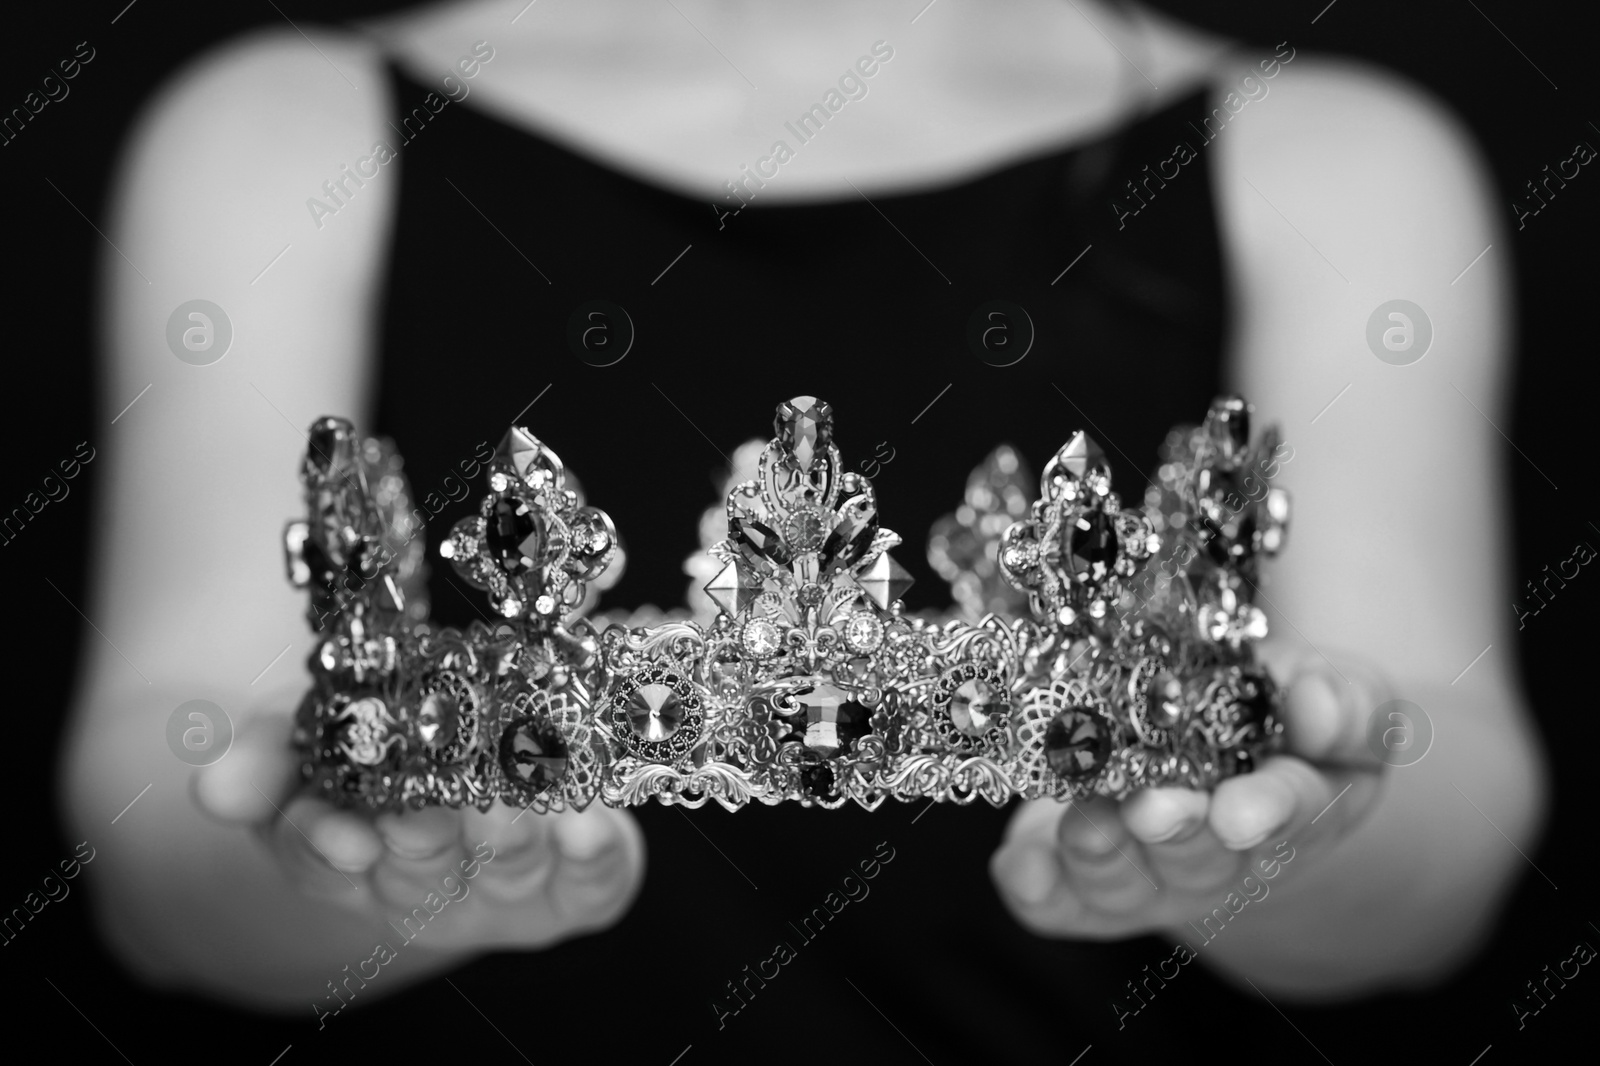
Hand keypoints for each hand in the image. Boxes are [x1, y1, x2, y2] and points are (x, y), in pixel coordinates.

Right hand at [192, 708, 644, 950]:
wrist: (493, 755)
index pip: (322, 862)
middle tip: (425, 815)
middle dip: (423, 848)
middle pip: (421, 879)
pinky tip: (587, 824)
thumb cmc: (390, 744)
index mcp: (353, 858)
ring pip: (509, 877)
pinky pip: (596, 883)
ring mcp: (512, 890)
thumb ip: (266, 756)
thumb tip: (212, 788)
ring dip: (508, 844)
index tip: (336, 830)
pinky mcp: (586, 879)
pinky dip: (593, 857)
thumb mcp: (316, 734)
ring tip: (508, 808)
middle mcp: (432, 888)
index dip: (325, 848)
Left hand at [990, 649, 1386, 939]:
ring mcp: (1144, 873)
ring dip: (1102, 853)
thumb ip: (1339, 701)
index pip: (1290, 810)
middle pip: (1199, 856)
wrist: (1191, 745)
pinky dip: (1034, 884)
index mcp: (1291, 803)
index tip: (1241, 810)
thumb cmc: (1263, 708)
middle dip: (1175, 833)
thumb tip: (1315, 706)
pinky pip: (1054, 899)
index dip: (1266, 810)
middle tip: (1155, 810)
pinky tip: (1017, 866)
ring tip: (1087, 822)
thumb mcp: (1316, 687)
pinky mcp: (1075, 879)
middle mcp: (1215, 854)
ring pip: (1123, 881)